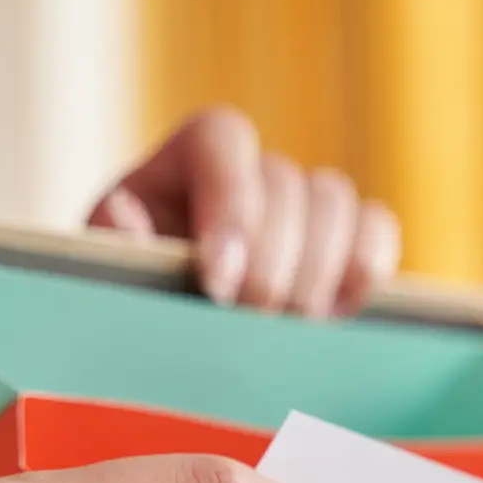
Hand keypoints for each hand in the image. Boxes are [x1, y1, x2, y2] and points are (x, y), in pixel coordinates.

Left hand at [88, 106, 401, 317]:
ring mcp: (301, 206)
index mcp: (183, 162)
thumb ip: (115, 249)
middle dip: (272, 263)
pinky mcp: (344, 243)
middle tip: (252, 325)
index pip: (221, 138)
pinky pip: (376, 229)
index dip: (230, 202)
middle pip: (284, 181)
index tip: (219, 282)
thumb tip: (125, 221)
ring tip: (286, 331)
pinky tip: (335, 316)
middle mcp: (250, 173)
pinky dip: (364, 266)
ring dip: (315, 271)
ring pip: (333, 201)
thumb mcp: (106, 274)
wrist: (163, 345)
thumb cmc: (129, 304)